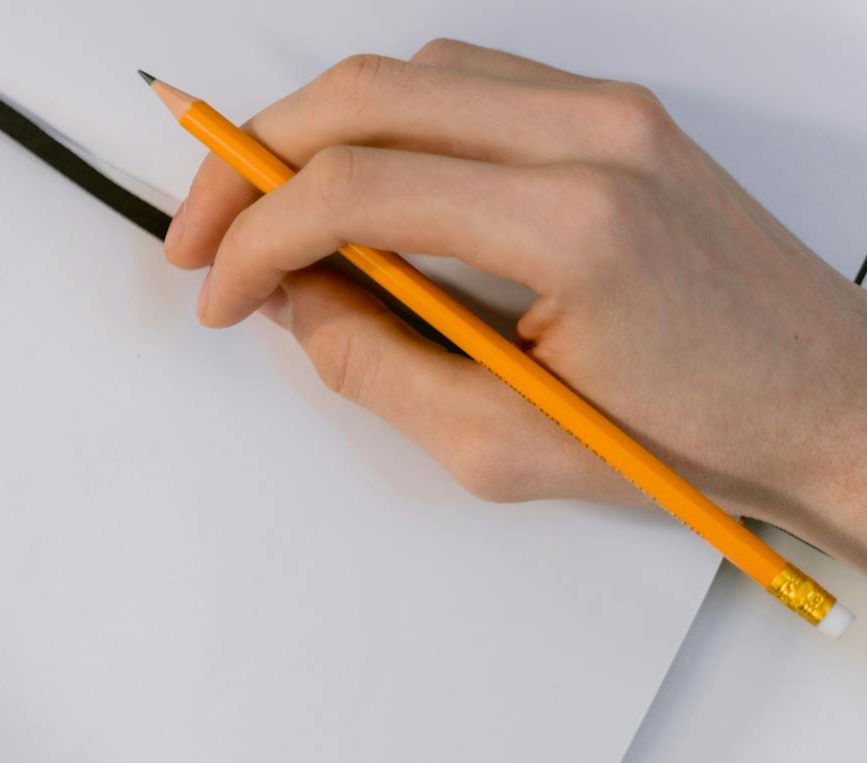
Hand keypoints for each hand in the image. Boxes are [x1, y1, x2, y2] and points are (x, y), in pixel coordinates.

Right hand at [166, 38, 866, 569]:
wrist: (823, 402)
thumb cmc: (690, 438)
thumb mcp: (504, 447)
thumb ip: (376, 369)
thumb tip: (292, 304)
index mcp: (571, 225)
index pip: (356, 186)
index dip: (254, 237)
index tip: (218, 293)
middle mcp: (593, 137)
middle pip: (364, 94)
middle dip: (251, 161)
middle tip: (200, 234)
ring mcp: (610, 111)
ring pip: (409, 72)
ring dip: (314, 133)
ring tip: (267, 215)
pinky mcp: (615, 113)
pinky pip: (467, 82)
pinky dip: (385, 122)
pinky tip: (357, 189)